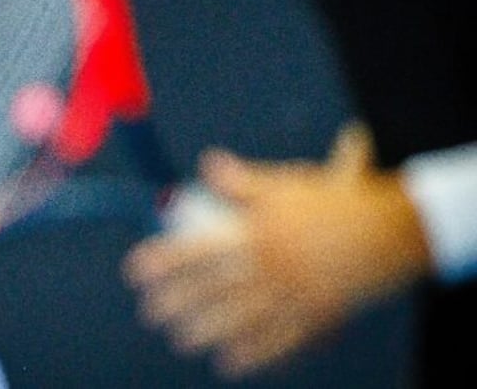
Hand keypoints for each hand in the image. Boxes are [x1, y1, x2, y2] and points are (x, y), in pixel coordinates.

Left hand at [123, 122, 430, 377]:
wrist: (389, 231)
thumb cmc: (331, 201)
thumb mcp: (283, 184)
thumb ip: (240, 180)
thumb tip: (207, 163)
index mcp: (256, 232)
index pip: (197, 249)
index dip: (163, 260)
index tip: (136, 270)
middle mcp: (269, 267)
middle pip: (212, 290)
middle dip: (178, 303)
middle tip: (151, 313)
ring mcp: (291, 296)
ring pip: (240, 320)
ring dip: (207, 332)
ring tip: (180, 340)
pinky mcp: (314, 316)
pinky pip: (279, 341)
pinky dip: (254, 354)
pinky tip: (229, 363)